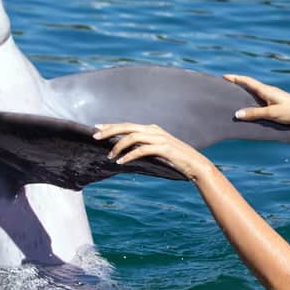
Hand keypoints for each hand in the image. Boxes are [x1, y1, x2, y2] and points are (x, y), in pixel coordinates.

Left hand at [93, 123, 212, 180]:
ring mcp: (159, 138)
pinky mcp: (163, 149)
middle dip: (109, 131)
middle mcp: (154, 130)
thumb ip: (145, 146)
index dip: (111, 126)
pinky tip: (121, 162)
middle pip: (127, 127)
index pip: (127, 125)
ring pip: (132, 138)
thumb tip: (126, 150)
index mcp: (152, 129)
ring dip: (118, 146)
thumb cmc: (175, 159)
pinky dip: (129, 156)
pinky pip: (141, 150)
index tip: (96, 128)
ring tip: (109, 156)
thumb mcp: (158, 149)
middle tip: (94, 137)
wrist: (195, 164)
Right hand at [224, 74, 289, 128]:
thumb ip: (254, 114)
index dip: (235, 78)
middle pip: (250, 85)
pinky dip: (252, 100)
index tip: (224, 76)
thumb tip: (237, 114)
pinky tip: (250, 107)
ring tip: (234, 97)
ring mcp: (273, 97)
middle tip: (225, 86)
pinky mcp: (277, 103)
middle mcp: (269, 91)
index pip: (248, 81)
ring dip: (245, 93)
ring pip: (255, 93)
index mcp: (267, 90)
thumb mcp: (271, 113)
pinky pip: (260, 99)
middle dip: (238, 85)